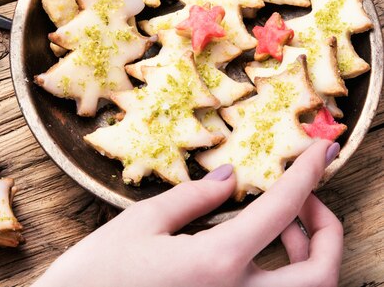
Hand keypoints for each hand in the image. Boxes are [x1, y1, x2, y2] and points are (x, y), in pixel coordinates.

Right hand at [33, 140, 342, 286]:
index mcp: (217, 263)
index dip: (307, 174)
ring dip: (308, 256)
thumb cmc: (96, 273)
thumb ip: (194, 198)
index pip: (281, 210)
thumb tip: (231, 178)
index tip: (322, 149)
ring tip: (278, 224)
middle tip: (305, 199)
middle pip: (321, 273)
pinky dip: (282, 275)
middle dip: (327, 229)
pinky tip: (253, 251)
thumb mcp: (141, 223)